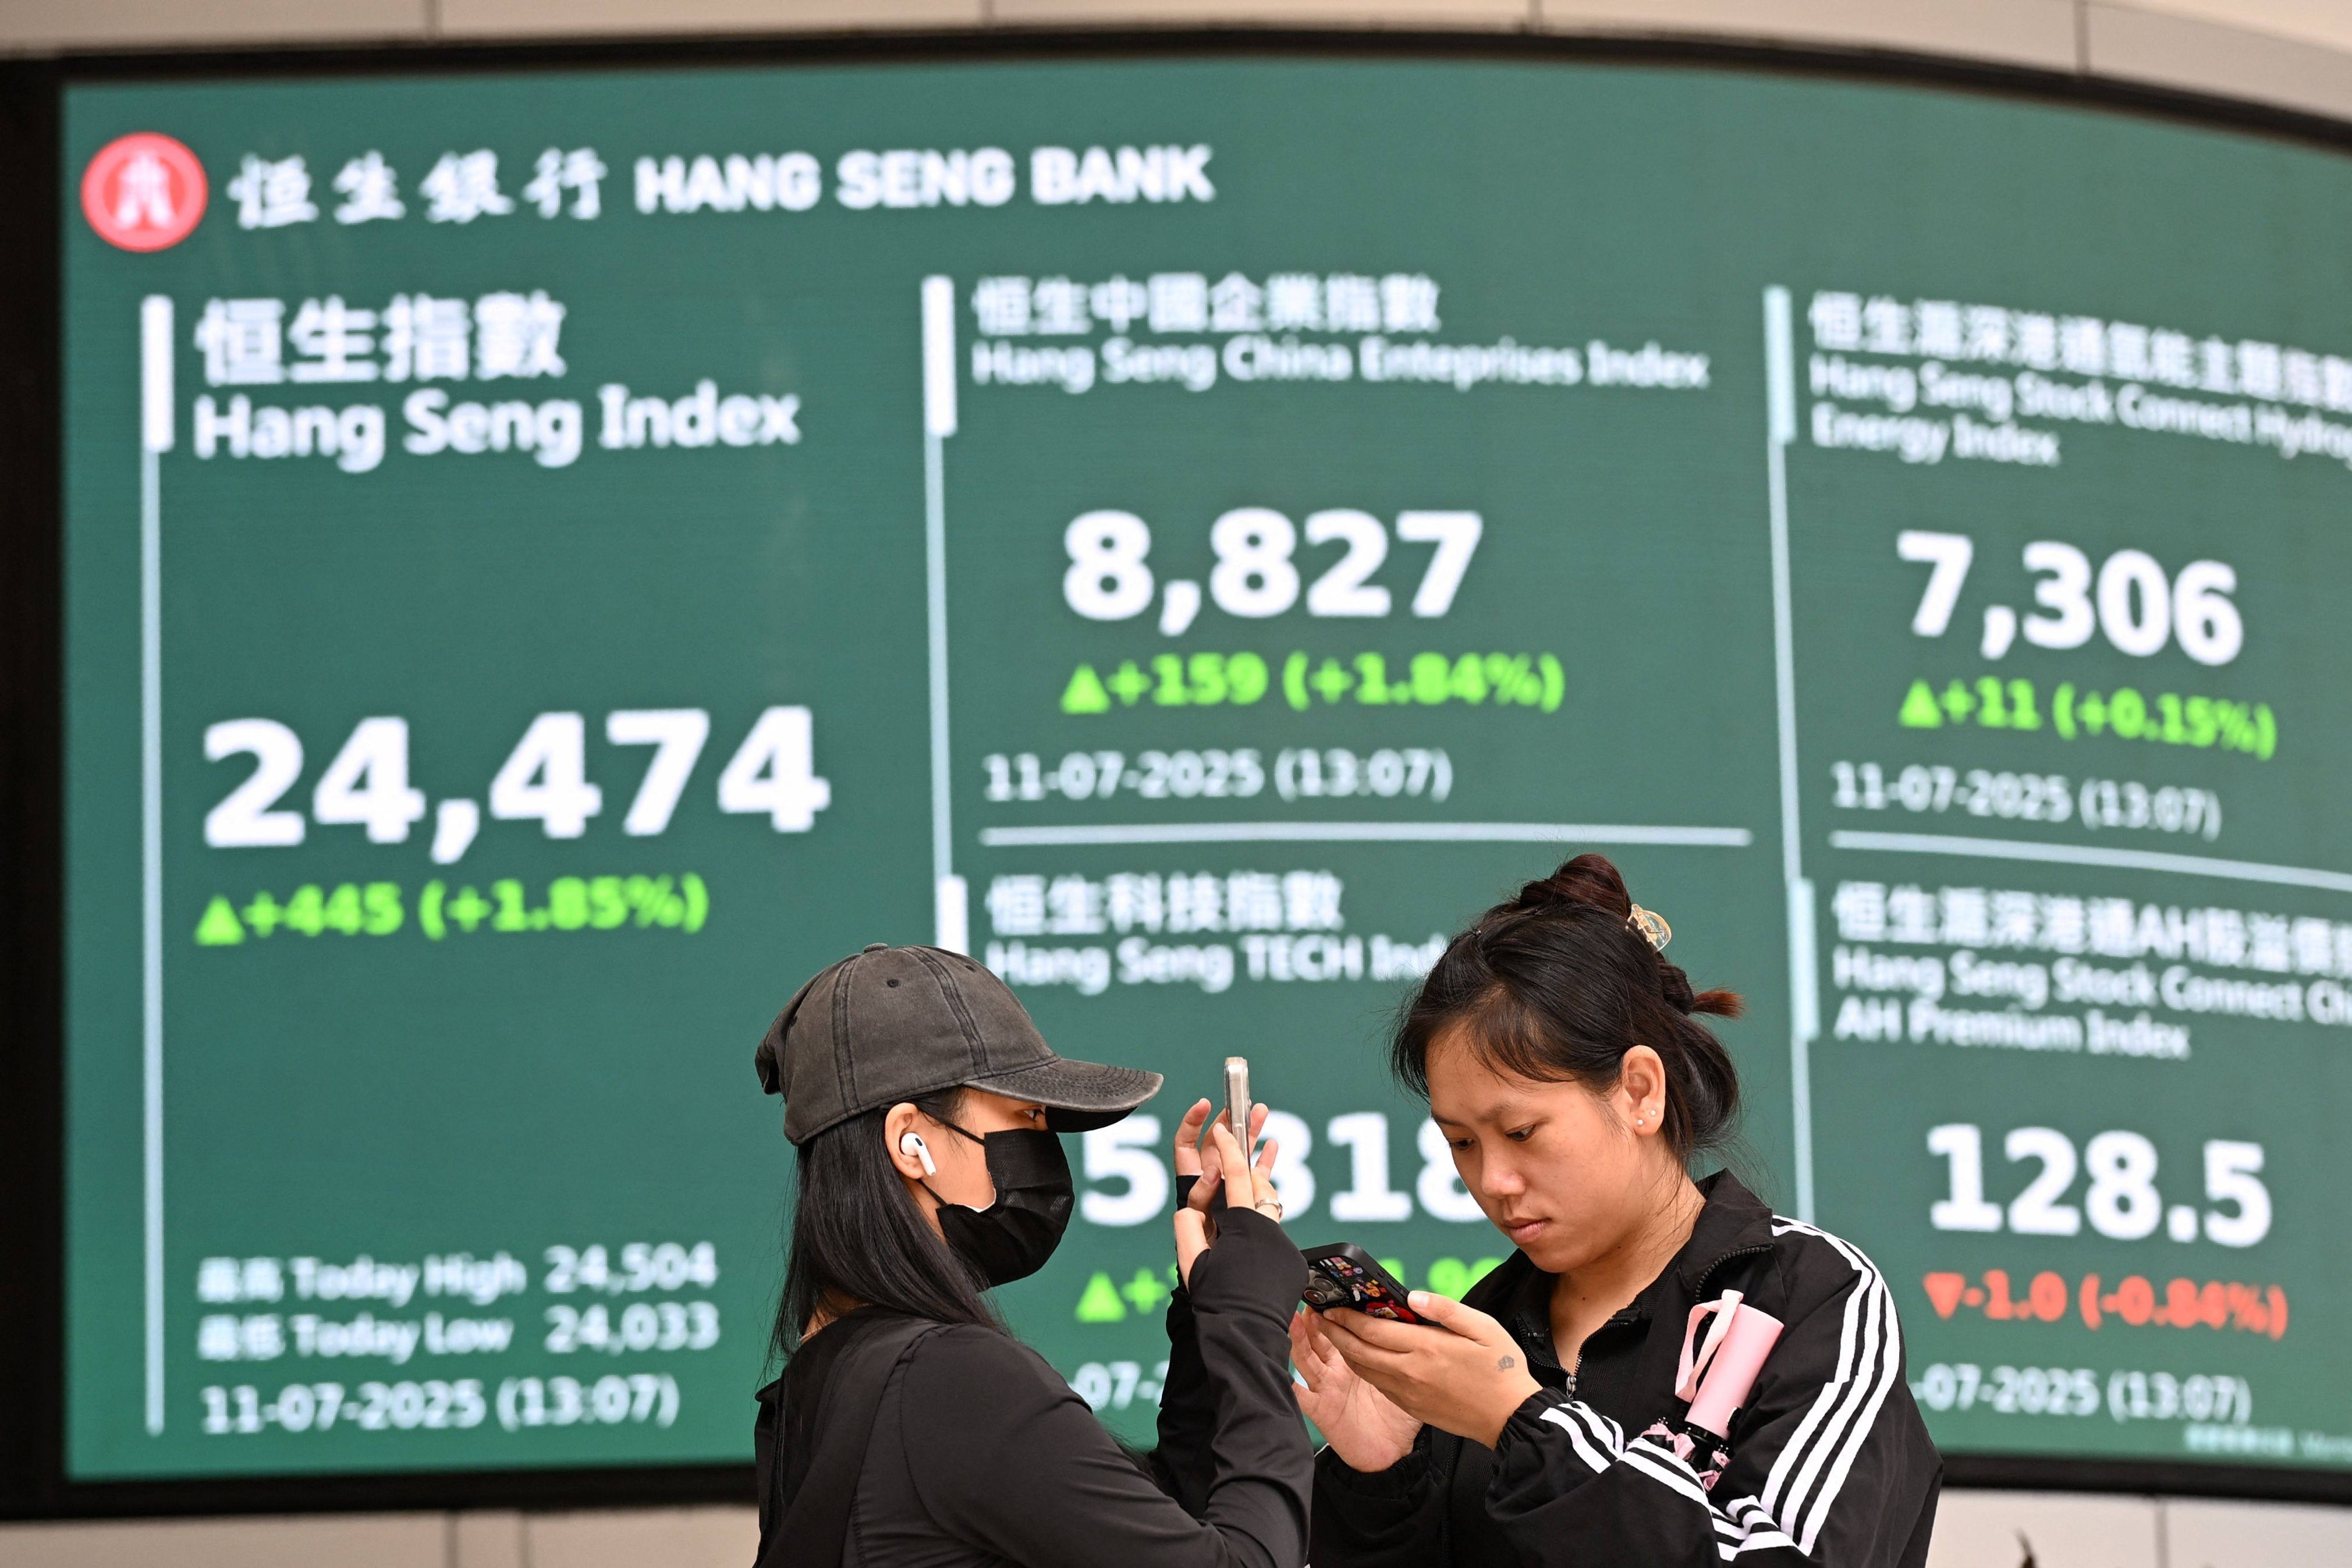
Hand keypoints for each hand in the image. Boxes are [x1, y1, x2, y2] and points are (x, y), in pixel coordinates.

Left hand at [1172, 1098, 1279, 1284]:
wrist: (1231, 1305)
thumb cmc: (1207, 1281)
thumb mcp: (1193, 1245)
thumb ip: (1199, 1208)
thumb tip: (1212, 1175)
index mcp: (1192, 1194)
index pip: (1186, 1148)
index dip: (1193, 1124)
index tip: (1206, 1106)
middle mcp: (1210, 1192)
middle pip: (1217, 1147)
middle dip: (1229, 1122)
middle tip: (1242, 1104)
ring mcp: (1230, 1199)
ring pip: (1240, 1159)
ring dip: (1251, 1135)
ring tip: (1262, 1112)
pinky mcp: (1250, 1210)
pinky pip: (1257, 1180)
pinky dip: (1264, 1163)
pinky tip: (1273, 1145)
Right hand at [1290, 1306, 1422, 1470]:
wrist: (1392, 1455)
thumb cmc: (1399, 1418)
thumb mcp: (1405, 1378)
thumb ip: (1403, 1354)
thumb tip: (1417, 1324)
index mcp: (1356, 1361)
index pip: (1342, 1331)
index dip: (1336, 1313)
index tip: (1333, 1292)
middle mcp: (1337, 1371)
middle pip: (1319, 1339)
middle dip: (1313, 1320)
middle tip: (1309, 1298)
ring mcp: (1326, 1389)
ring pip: (1307, 1359)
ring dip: (1299, 1341)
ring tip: (1294, 1321)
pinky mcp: (1321, 1409)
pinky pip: (1301, 1396)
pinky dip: (1289, 1385)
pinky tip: (1280, 1372)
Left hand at [1317, 1292, 1541, 1449]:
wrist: (1510, 1418)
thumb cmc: (1501, 1369)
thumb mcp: (1483, 1327)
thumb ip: (1446, 1309)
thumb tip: (1414, 1296)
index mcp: (1425, 1348)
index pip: (1373, 1329)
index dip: (1347, 1317)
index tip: (1332, 1306)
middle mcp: (1410, 1371)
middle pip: (1359, 1350)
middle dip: (1335, 1332)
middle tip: (1320, 1317)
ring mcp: (1408, 1392)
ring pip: (1364, 1369)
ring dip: (1343, 1351)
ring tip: (1333, 1334)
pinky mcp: (1411, 1406)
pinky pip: (1378, 1384)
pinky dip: (1362, 1368)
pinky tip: (1360, 1358)